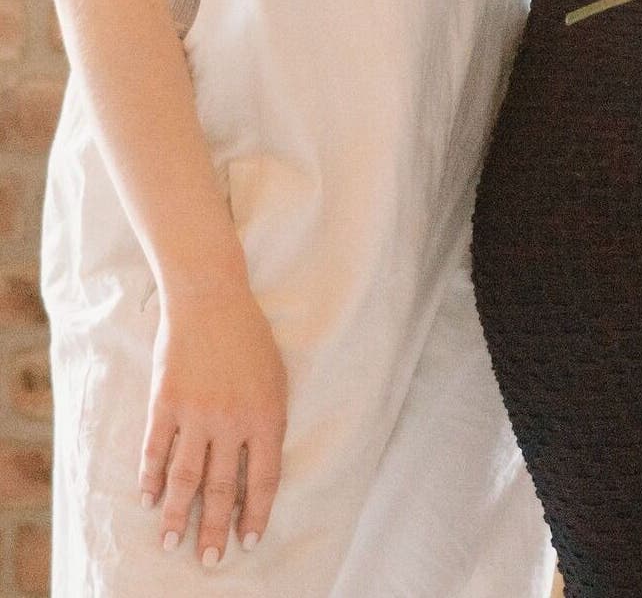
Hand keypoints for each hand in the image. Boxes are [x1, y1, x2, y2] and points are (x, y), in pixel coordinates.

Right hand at [141, 280, 287, 567]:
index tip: (250, 540)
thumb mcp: (275, 379)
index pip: (264, 478)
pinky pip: (155, 450)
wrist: (212, 300)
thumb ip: (267, 421)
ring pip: (184, 477)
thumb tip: (258, 466)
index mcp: (267, 415)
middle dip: (216, 528)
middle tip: (210, 560)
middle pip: (223, 487)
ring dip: (177, 514)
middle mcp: (232, 420)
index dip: (256, 513)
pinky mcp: (165, 403)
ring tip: (171, 543)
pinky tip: (147, 501)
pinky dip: (150, 478)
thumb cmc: (251, 339)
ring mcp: (196, 413)